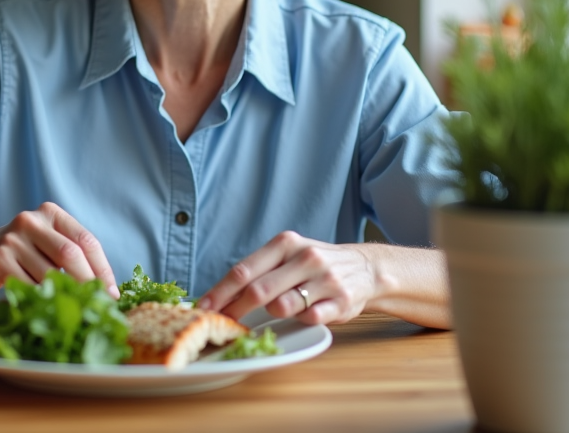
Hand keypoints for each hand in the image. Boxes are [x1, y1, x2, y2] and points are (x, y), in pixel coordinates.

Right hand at [0, 202, 118, 297]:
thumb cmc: (23, 254)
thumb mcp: (48, 245)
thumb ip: (72, 256)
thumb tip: (107, 290)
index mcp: (51, 213)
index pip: (85, 240)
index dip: (102, 268)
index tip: (112, 293)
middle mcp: (31, 221)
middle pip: (69, 254)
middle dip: (88, 282)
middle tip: (99, 304)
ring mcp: (13, 239)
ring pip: (49, 273)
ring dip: (63, 295)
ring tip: (74, 309)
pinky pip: (28, 285)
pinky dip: (41, 299)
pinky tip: (47, 307)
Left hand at [197, 231, 375, 325]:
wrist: (365, 268)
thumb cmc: (314, 265)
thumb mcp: (287, 255)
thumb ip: (259, 271)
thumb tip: (220, 295)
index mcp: (285, 244)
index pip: (243, 271)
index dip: (220, 292)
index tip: (203, 308)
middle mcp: (304, 258)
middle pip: (259, 290)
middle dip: (235, 310)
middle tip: (222, 323)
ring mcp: (324, 280)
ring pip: (283, 305)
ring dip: (272, 314)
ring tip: (275, 312)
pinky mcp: (340, 302)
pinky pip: (311, 317)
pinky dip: (301, 320)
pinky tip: (303, 315)